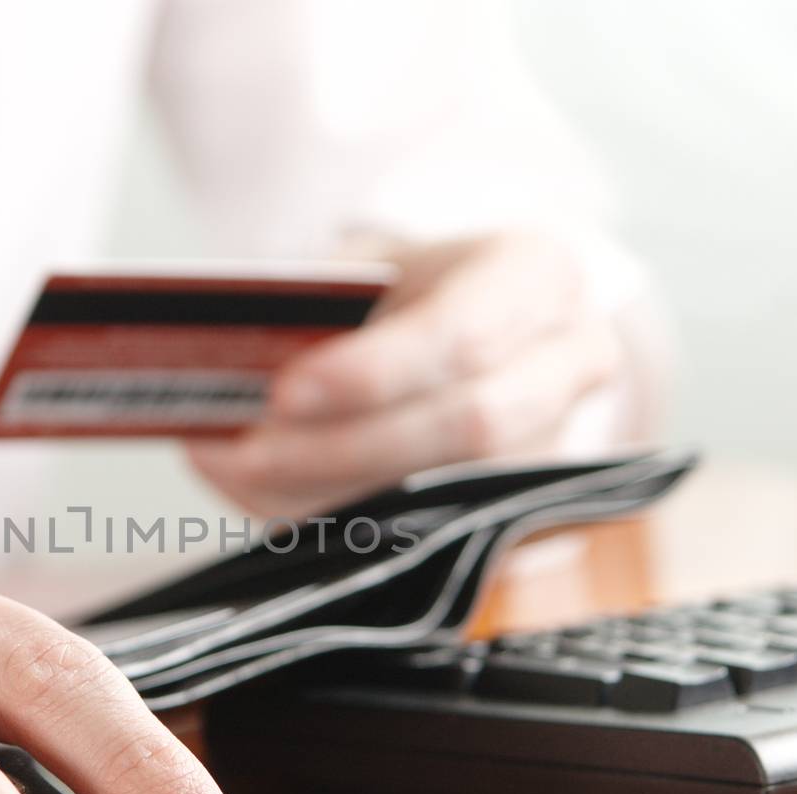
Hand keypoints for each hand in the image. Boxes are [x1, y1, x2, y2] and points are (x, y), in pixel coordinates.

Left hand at [187, 233, 641, 514]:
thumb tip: (226, 373)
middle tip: (247, 448)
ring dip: (331, 492)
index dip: (373, 374)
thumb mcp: (361, 261)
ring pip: (450, 494)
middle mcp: (569, 362)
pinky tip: (268, 495)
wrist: (456, 315)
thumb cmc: (404, 283)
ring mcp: (556, 443)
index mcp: (538, 276)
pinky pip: (426, 529)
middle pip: (469, 425)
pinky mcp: (520, 504)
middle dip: (345, 446)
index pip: (466, 337)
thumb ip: (313, 307)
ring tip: (239, 471)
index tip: (285, 391)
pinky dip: (335, 517)